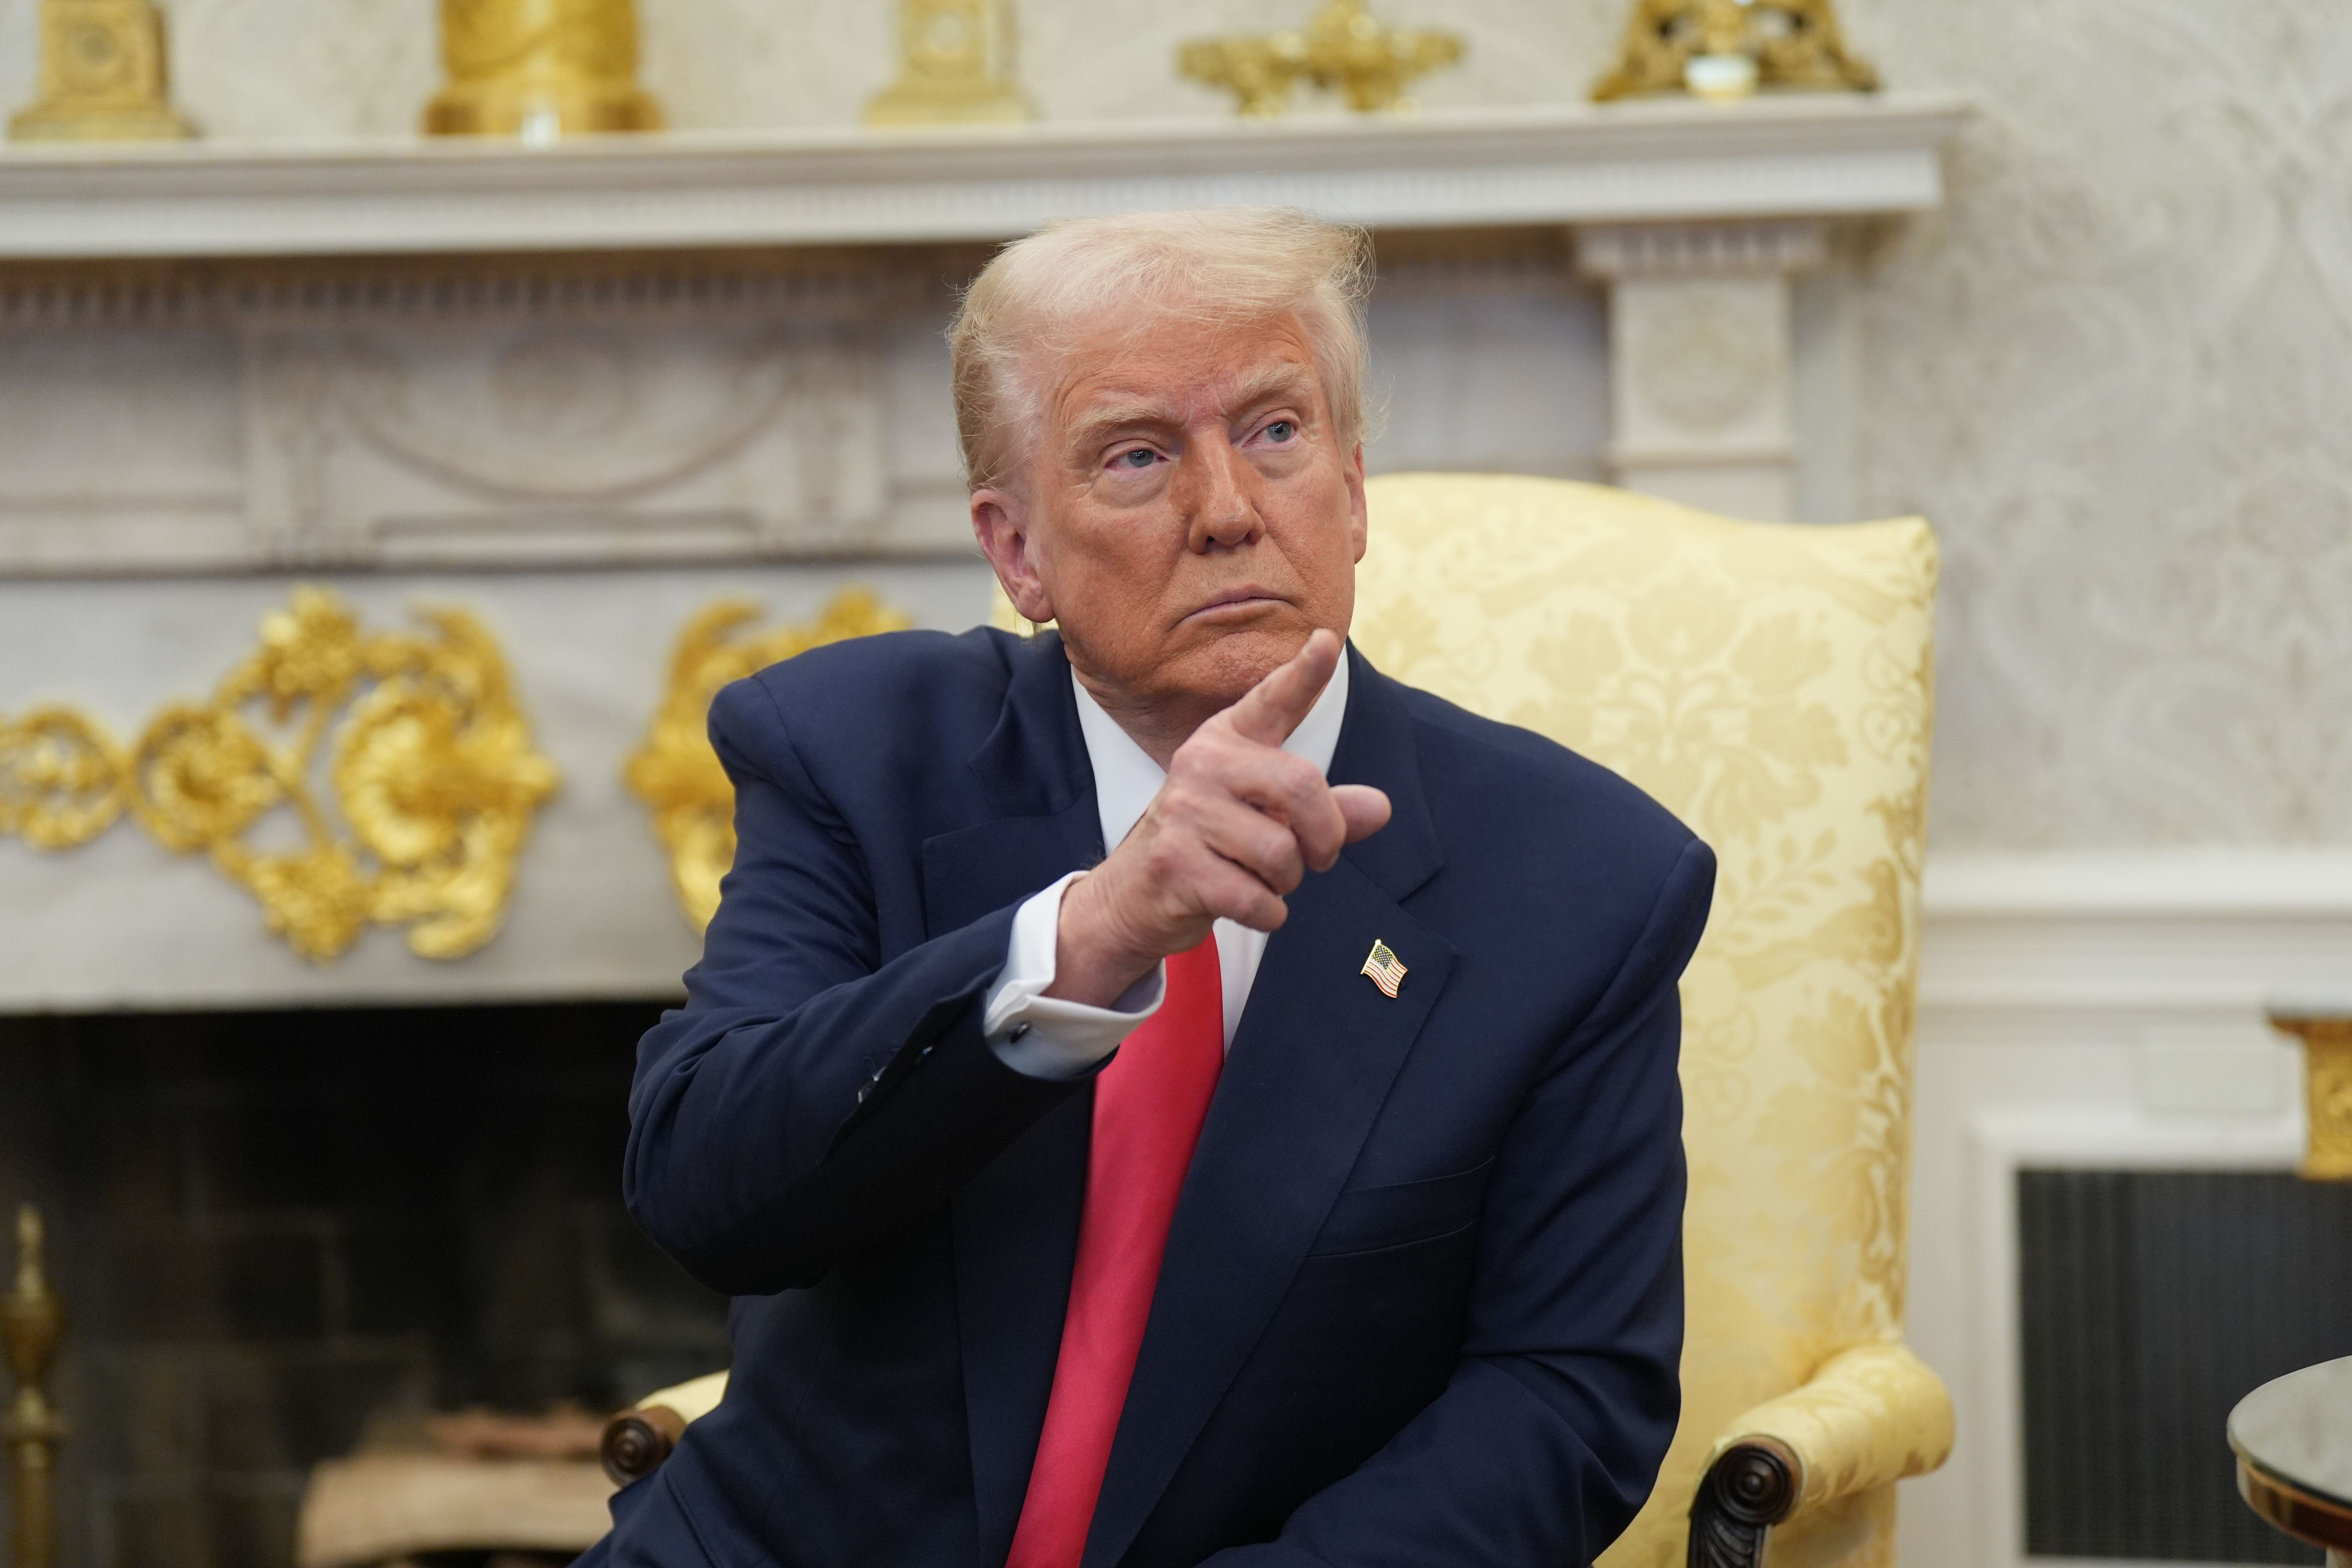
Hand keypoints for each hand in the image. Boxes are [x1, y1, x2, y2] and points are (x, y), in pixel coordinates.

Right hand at [1048, 629, 1391, 1006]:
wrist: (1136, 894)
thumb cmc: (1214, 845)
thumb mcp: (1268, 816)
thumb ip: (1325, 809)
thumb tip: (1382, 808)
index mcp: (1226, 740)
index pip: (1272, 700)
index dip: (1304, 673)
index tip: (1327, 641)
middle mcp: (1202, 764)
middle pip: (1302, 786)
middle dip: (1326, 835)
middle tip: (1320, 857)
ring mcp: (1184, 812)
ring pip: (1281, 852)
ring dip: (1288, 881)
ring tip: (1262, 877)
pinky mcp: (1175, 863)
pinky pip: (1256, 897)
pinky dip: (1267, 913)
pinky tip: (1245, 903)